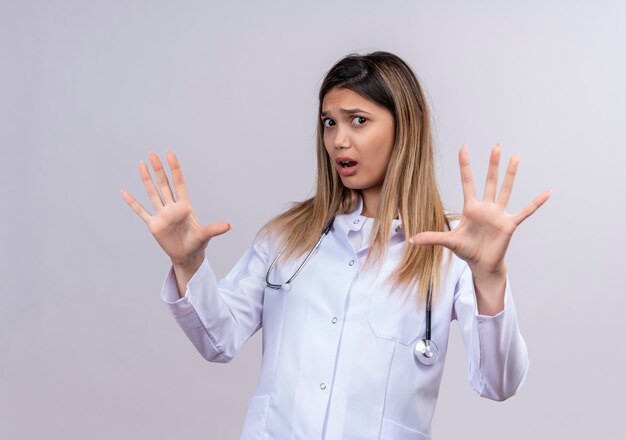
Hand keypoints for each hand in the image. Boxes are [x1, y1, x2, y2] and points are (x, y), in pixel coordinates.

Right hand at [121, 151, 230, 267]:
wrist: (187, 255)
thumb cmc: (197, 244)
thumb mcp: (206, 235)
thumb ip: (215, 229)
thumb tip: (229, 226)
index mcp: (185, 206)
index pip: (179, 183)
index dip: (175, 169)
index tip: (169, 154)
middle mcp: (172, 207)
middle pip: (164, 184)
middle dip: (158, 169)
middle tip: (152, 154)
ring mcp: (162, 215)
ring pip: (152, 193)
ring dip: (146, 179)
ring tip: (141, 164)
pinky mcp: (153, 224)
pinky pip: (140, 211)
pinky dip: (132, 202)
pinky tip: (124, 192)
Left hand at [408, 144, 549, 301]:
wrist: (481, 264)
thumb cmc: (466, 250)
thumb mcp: (448, 242)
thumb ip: (432, 237)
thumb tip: (411, 239)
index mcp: (471, 208)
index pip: (467, 182)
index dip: (465, 166)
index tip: (463, 148)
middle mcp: (486, 207)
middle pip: (489, 181)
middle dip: (492, 164)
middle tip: (496, 145)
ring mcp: (499, 214)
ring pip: (506, 190)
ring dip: (511, 174)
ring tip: (516, 157)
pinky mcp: (509, 224)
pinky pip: (524, 211)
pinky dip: (535, 203)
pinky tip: (546, 193)